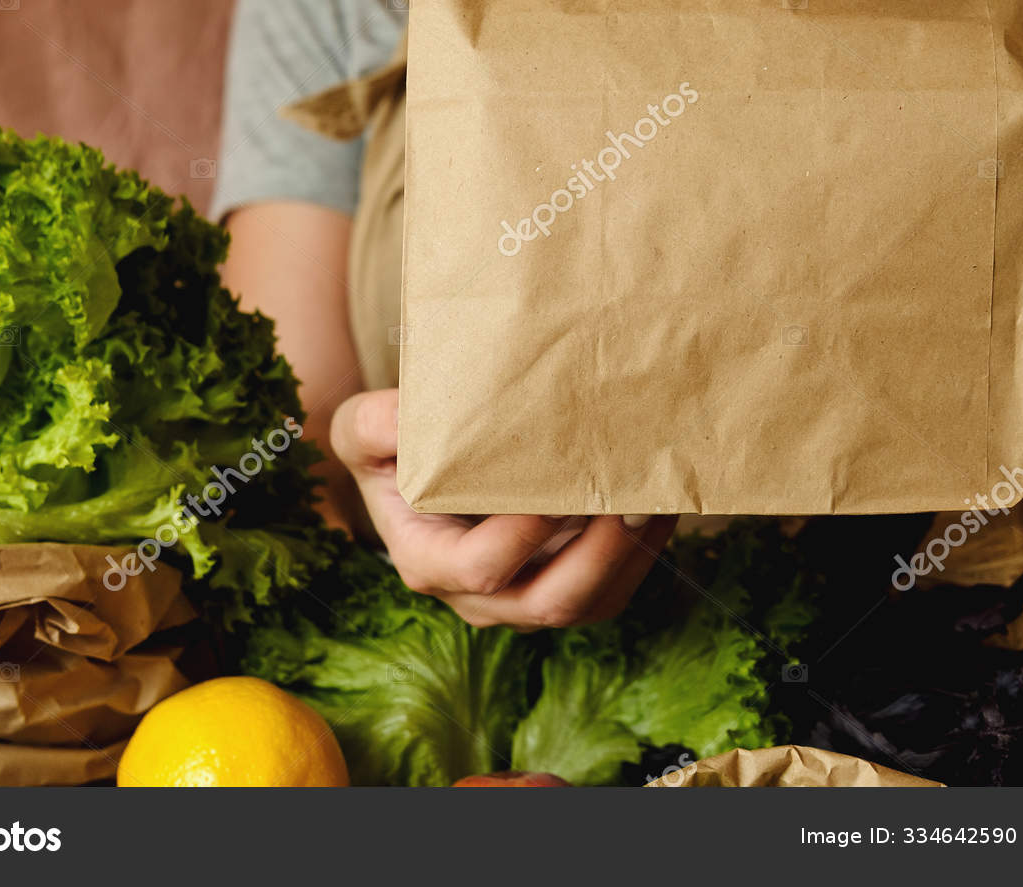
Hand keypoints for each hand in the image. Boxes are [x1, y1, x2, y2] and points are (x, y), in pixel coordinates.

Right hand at [330, 389, 676, 628]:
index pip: (482, 567)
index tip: (558, 488)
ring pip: (588, 605)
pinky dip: (639, 557)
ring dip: (629, 557)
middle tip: (628, 496)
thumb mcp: (364, 430)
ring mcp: (520, 600)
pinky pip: (608, 593)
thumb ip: (376, 425)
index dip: (525, 535)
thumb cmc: (391, 448)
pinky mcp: (557, 587)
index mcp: (427, 562)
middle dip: (598, 553)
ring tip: (655, 500)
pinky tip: (657, 509)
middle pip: (548, 601)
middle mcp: (475, 597)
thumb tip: (407, 418)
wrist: (412, 470)